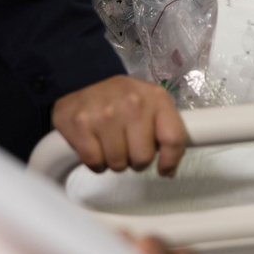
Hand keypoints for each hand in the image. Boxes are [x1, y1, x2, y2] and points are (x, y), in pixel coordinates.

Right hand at [52, 74, 187, 174]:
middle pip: (143, 157)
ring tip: (110, 143)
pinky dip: (95, 162)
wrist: (84, 83)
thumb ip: (166, 131)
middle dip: (136, 159)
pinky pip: (95, 163)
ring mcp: (104, 113)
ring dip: (114, 161)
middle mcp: (132, 102)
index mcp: (156, 97)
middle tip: (127, 146)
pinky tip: (95, 145)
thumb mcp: (150, 105)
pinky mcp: (80, 124)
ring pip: (118, 164)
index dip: (170, 161)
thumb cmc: (122, 100)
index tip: (164, 169)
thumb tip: (168, 170)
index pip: (173, 138)